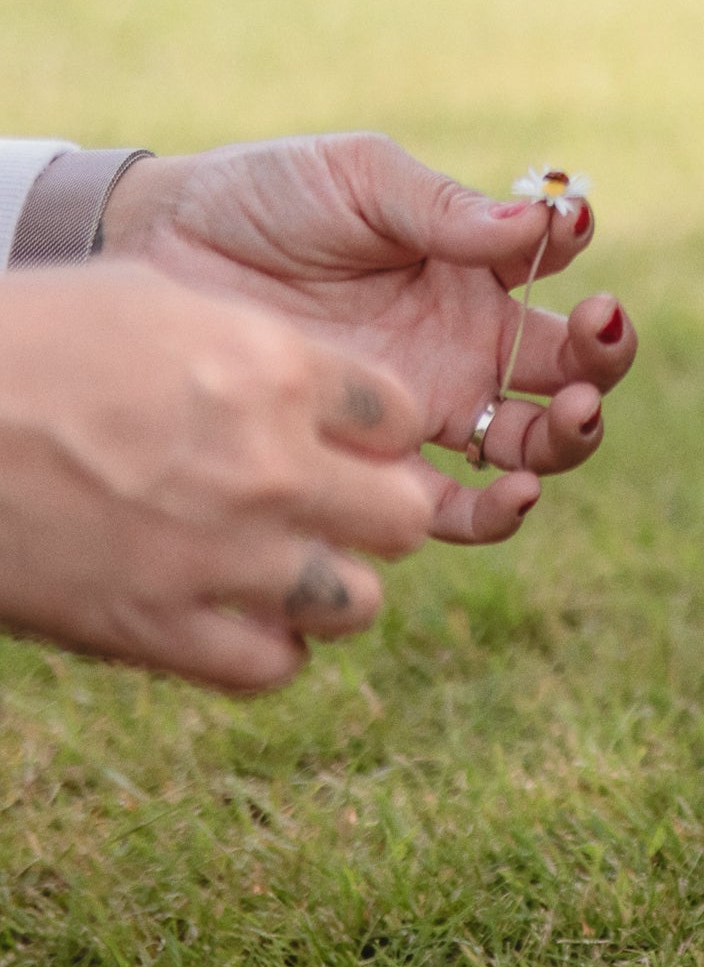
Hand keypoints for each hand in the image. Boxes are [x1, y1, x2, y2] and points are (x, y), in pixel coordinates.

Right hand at [0, 263, 437, 691]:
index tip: (339, 436)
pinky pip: (273, 666)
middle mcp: (266, 467)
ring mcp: (217, 556)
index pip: (401, 418)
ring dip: (329, 588)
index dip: (373, 431)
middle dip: (373, 512)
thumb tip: (320, 383)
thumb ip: (257, 345)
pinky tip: (235, 616)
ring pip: (357, 603)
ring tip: (284, 568)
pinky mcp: (154, 628)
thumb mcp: (151, 300)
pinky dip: (266, 647)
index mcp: (272, 370)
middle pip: (403, 517)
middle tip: (326, 507)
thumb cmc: (22, 339)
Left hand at [98, 134, 636, 545]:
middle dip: (603, 357)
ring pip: (534, 445)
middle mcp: (466, 344)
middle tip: (596, 334)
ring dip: (571, 436)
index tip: (566, 226)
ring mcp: (429, 407)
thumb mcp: (356, 180)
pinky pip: (453, 508)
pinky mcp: (376, 461)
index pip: (558, 268)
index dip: (575, 248)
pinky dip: (497, 514)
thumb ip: (444, 206)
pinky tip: (514, 495)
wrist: (155, 254)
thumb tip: (542, 221)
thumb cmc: (262, 200)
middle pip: (570, 369)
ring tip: (571, 412)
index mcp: (472, 270)